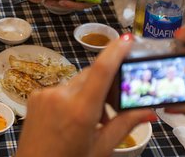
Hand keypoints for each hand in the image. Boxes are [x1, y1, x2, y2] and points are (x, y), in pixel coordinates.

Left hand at [16, 34, 154, 156]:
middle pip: (91, 76)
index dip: (115, 51)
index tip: (126, 39)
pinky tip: (70, 119)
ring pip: (76, 82)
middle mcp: (61, 96)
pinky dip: (70, 98)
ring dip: (87, 94)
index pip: (101, 70)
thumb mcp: (102, 147)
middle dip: (104, 85)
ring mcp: (45, 94)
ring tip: (89, 121)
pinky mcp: (35, 96)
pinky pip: (60, 89)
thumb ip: (125, 124)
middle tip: (112, 107)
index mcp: (81, 110)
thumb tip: (149, 111)